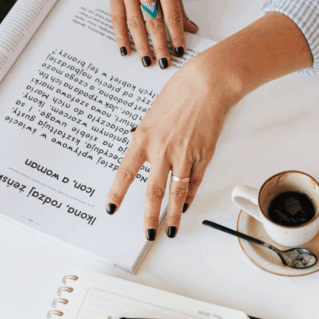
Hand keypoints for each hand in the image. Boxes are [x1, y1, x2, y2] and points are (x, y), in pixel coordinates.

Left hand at [104, 55, 241, 239]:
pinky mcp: (203, 155)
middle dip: (149, 216)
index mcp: (144, 138)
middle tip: (147, 234)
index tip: (111, 209)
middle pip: (153, 191)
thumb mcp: (152, 115)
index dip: (117, 194)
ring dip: (174, 215)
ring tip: (171, 231)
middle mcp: (162, 149)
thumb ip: (146, 137)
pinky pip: (195, 181)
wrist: (207, 85)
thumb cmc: (180, 94)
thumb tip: (143, 154)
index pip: (125, 172)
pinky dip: (190, 195)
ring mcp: (184, 154)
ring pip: (177, 192)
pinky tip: (186, 204)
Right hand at [109, 0, 197, 68]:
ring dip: (142, 45)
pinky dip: (121, 36)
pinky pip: (118, 18)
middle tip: (164, 64)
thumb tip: (191, 30)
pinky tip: (126, 50)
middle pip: (154, 22)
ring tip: (147, 62)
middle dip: (160, 46)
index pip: (172, 16)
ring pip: (136, 23)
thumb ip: (179, 7)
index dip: (177, 36)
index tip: (180, 53)